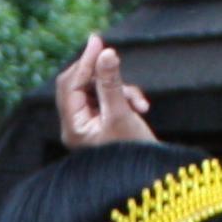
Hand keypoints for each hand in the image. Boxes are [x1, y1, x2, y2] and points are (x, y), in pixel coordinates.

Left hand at [51, 35, 156, 149]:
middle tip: (113, 55)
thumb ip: (112, 83)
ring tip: (138, 103)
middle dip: (100, 74)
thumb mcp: (122, 114)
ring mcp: (89, 126)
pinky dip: (125, 98)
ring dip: (120, 88)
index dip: (84, 62)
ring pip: (96, 90)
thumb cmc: (135, 154)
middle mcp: (76, 127)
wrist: (151, 180)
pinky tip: (141, 107)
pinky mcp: (103, 124)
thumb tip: (105, 52)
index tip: (98, 41)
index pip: (70, 86)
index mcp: (73, 128)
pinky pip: (108, 99)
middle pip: (79, 85)